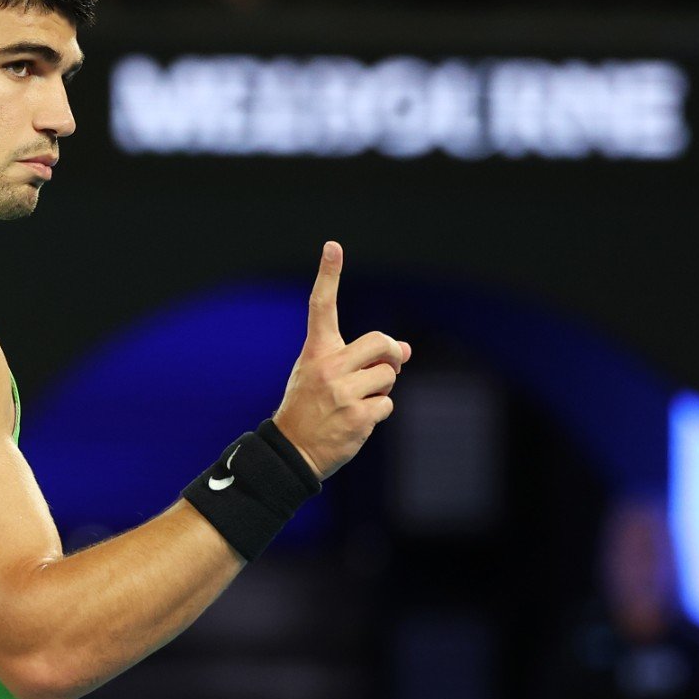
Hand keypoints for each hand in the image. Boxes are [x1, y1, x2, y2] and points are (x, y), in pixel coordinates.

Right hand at [273, 241, 408, 479]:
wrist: (292, 450)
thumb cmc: (311, 407)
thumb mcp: (324, 376)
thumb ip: (361, 359)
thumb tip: (406, 349)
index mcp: (316, 352)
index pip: (321, 307)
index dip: (329, 275)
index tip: (333, 247)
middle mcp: (328, 367)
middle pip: (380, 342)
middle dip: (391, 355)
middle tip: (387, 365)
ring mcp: (343, 392)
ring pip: (388, 377)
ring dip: (382, 389)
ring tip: (357, 402)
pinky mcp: (358, 417)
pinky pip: (387, 404)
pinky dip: (377, 412)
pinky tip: (356, 421)